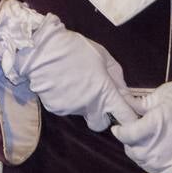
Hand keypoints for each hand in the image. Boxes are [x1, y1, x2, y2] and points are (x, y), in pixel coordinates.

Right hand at [12, 12, 137, 131]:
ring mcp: (71, 109)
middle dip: (102, 116)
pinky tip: (61, 83)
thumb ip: (117, 75)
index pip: (125, 117)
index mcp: (105, 92)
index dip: (130, 120)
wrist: (41, 49)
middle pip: (101, 124)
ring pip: (83, 113)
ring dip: (83, 103)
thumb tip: (124, 92)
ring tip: (74, 82)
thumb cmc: (75, 48)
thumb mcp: (102, 55)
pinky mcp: (56, 109)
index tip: (128, 116)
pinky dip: (67, 99)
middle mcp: (90, 106)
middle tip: (97, 99)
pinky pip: (67, 108)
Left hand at [111, 71, 171, 172]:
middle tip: (132, 134)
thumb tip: (121, 102)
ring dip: (139, 156)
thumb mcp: (161, 94)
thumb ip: (140, 104)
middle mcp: (163, 143)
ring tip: (141, 146)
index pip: (127, 135)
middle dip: (129, 143)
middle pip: (135, 151)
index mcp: (155, 123)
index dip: (120, 131)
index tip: (118, 127)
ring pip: (146, 164)